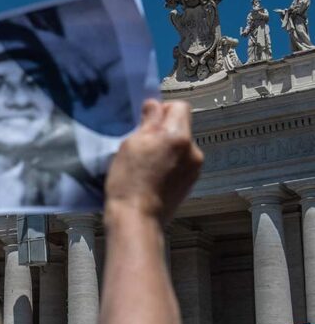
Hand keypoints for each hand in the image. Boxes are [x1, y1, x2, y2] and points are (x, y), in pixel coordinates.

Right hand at [104, 99, 202, 224]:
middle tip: (142, 145)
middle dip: (163, 130)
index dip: (161, 110)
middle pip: (181, 126)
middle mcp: (193, 149)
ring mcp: (194, 167)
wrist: (137, 218)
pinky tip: (154, 176)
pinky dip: (170, 163)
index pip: (178, 106)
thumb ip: (148, 121)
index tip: (146, 122)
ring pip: (181, 145)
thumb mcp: (131, 145)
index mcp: (178, 136)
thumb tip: (154, 105)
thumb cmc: (128, 181)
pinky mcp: (191, 182)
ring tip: (147, 164)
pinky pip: (182, 162)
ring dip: (167, 148)